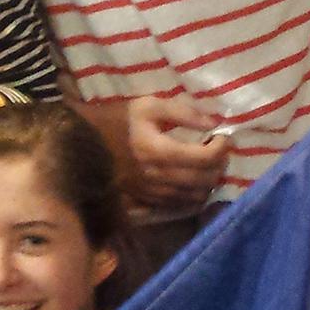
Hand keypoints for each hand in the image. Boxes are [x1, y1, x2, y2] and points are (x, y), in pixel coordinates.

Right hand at [122, 94, 229, 214]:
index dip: (222, 147)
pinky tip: (192, 180)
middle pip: (204, 180)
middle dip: (220, 165)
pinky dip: (194, 194)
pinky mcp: (147, 199)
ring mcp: (152, 191)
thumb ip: (183, 112)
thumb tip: (214, 123)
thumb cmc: (118, 120)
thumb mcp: (148, 105)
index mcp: (159, 150)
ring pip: (195, 196)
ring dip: (209, 182)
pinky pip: (180, 204)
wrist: (85, 142)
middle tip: (220, 150)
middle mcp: (158, 176)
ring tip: (208, 165)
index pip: (205, 157)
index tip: (223, 136)